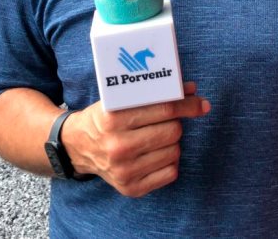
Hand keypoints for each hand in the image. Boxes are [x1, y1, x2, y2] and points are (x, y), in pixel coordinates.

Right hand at [61, 81, 209, 196]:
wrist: (77, 147)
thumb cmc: (104, 118)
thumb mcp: (119, 99)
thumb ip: (152, 93)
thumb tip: (191, 89)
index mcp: (113, 119)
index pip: (164, 109)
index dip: (187, 104)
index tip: (201, 103)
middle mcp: (118, 146)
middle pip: (173, 131)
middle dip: (176, 122)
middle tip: (169, 120)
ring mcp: (124, 171)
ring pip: (174, 151)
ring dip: (171, 142)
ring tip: (156, 137)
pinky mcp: (130, 188)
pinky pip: (170, 173)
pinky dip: (169, 161)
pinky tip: (155, 153)